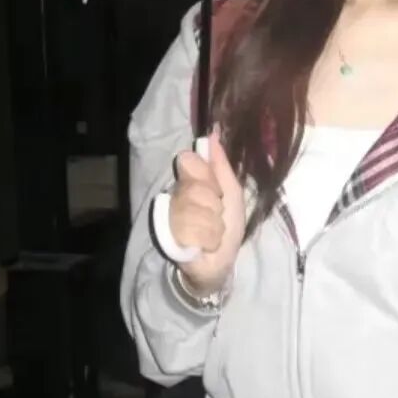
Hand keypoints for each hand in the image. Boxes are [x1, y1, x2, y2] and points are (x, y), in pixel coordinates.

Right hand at [169, 128, 244, 294]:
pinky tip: (204, 245)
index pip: (190, 161)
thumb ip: (221, 165)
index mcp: (188, 180)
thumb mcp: (231, 193)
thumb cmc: (226, 227)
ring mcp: (167, 216)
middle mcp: (174, 194)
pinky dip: (207, 240)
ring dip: (213, 227)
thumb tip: (213, 134)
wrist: (219, 263)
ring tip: (211, 234)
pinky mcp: (166, 238)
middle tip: (216, 217)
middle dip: (214, 207)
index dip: (208, 179)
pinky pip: (191, 231)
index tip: (217, 193)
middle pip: (195, 188)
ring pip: (194, 211)